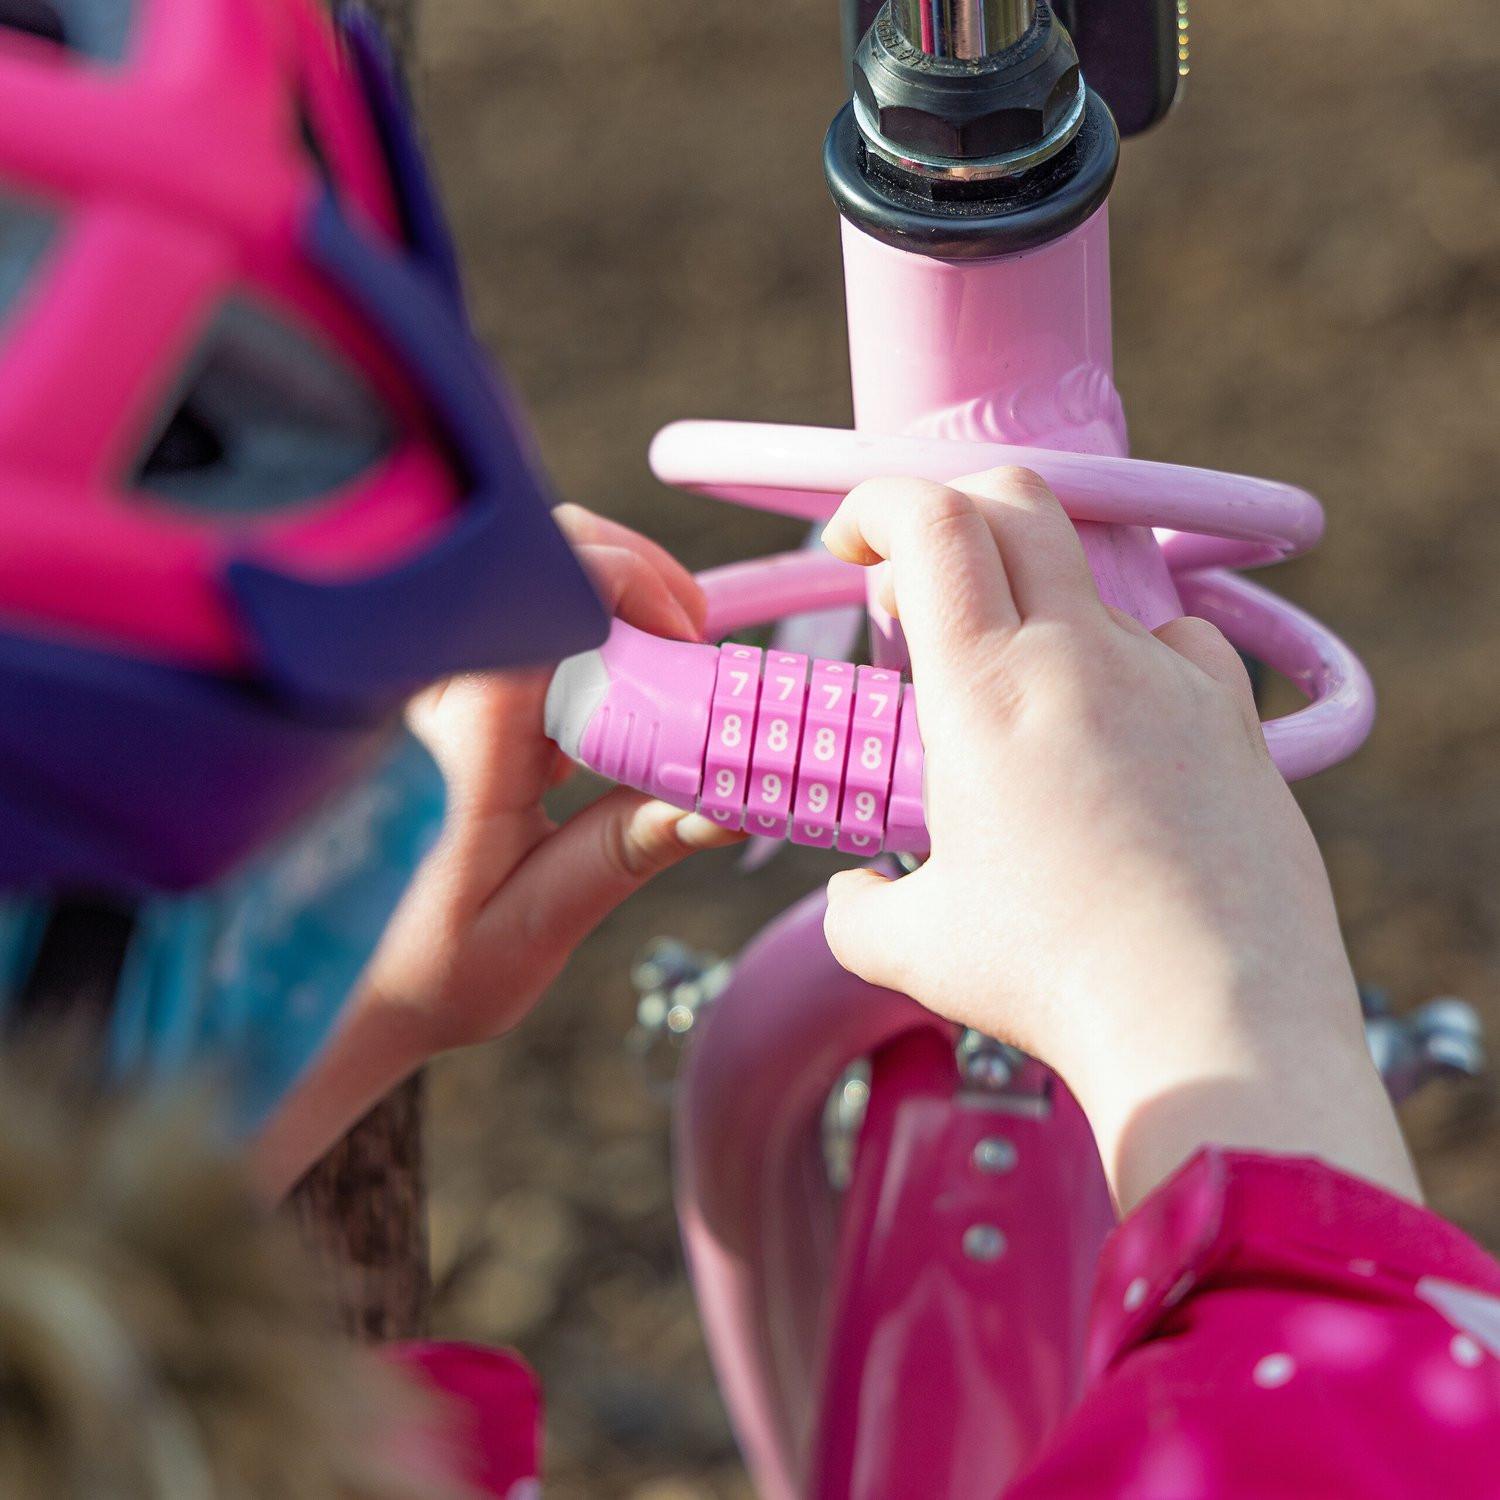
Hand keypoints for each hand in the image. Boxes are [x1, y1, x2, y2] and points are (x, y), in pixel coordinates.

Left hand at [252, 506, 737, 1196]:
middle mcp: (441, 700)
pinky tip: (625, 672)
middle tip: (692, 631)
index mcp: (466, 749)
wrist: (367, 982)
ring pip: (525, 569)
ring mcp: (442, 689)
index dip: (618, 584)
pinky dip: (588, 615)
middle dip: (625, 571)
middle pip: (530, 559)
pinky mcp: (456, 693)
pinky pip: (524, 612)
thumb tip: (721, 801)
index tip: (689, 635)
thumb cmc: (446, 964)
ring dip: (609, 588)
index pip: (533, 611)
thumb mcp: (545, 921)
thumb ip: (628, 851)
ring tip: (670, 644)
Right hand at [820, 468, 1416, 1211]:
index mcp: (985, 688)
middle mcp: (1080, 654)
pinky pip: (1173, 642)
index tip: (851, 555)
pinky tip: (1110, 732)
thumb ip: (855, 911)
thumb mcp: (913, 950)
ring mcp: (1168, 677)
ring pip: (1090, 578)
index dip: (876, 505)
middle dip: (949, 514)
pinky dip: (1123, 658)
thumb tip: (853, 896)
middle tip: (915, 603)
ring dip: (1030, 605)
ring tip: (1013, 700)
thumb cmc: (1055, 977)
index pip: (929, 518)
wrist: (1217, 1021)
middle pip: (1016, 498)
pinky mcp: (1230, 717)